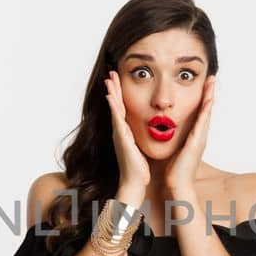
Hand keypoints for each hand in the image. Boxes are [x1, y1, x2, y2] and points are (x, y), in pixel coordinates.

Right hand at [104, 70, 150, 189]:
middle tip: (111, 72)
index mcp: (126, 132)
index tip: (118, 80)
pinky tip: (110, 97)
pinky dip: (113, 108)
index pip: (122, 108)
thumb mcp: (140, 148)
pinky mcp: (121, 138)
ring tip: (109, 79)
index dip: (119, 93)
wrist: (134, 182)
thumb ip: (140, 139)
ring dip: (111, 93)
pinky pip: (117, 120)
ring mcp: (119, 134)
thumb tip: (147, 132)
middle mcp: (120, 131)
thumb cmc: (139, 168)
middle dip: (113, 88)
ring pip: (114, 109)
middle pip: (116, 104)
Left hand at [165, 75, 214, 192]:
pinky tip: (209, 98)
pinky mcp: (197, 142)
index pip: (198, 113)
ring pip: (206, 112)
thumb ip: (172, 139)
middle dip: (209, 93)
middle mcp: (199, 135)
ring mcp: (200, 138)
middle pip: (206, 109)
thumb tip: (165, 131)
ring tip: (212, 82)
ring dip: (210, 96)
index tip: (203, 84)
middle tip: (212, 77)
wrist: (177, 184)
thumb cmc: (174, 170)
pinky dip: (206, 110)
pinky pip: (203, 122)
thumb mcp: (173, 149)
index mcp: (193, 136)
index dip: (202, 98)